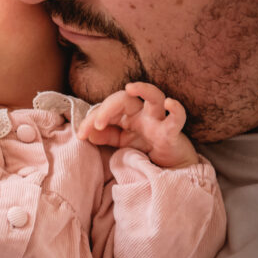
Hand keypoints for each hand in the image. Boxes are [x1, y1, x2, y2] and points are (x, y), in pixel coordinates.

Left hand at [77, 82, 197, 167]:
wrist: (171, 171)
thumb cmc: (147, 151)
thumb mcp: (122, 143)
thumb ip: (105, 136)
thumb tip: (87, 132)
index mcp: (128, 116)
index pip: (106, 109)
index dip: (91, 120)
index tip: (81, 135)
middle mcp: (143, 115)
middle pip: (125, 99)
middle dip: (107, 108)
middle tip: (96, 125)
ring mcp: (158, 122)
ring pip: (154, 97)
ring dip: (144, 89)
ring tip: (130, 87)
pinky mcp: (172, 134)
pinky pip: (177, 119)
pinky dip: (176, 110)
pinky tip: (170, 103)